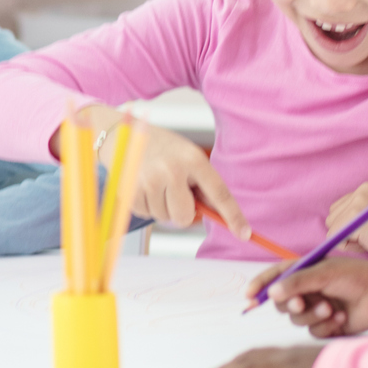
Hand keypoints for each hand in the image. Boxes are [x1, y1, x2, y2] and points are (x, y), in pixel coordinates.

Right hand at [91, 116, 245, 236]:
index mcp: (193, 159)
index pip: (219, 194)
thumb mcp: (188, 157)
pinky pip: (146, 214)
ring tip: (156, 183)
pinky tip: (143, 186)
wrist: (123, 134)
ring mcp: (149, 180)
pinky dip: (146, 205)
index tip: (244, 233)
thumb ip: (203, 184)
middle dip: (181, 210)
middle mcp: (171, 170)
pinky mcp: (129, 190)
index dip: (233, 216)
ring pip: (164, 217)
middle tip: (174, 191)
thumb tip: (218, 213)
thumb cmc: (162, 148)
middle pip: (184, 216)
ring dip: (161, 206)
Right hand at [245, 257, 367, 337]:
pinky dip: (326, 326)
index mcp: (302, 272)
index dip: (259, 285)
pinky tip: (342, 318)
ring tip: (331, 309)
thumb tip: (271, 292)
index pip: (273, 277)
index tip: (249, 295)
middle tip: (302, 304)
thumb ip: (296, 282)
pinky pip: (313, 332)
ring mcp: (315, 309)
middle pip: (281, 303)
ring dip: (312, 315)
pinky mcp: (326, 326)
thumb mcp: (323, 273)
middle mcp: (306, 290)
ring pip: (297, 320)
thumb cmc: (356, 276)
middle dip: (291, 305)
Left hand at [323, 182, 367, 263]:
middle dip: (349, 233)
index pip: (339, 209)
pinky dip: (348, 248)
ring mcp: (358, 201)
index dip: (353, 227)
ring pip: (332, 228)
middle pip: (332, 217)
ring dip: (349, 241)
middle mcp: (362, 189)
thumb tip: (329, 225)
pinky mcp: (356, 216)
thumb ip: (357, 216)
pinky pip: (334, 237)